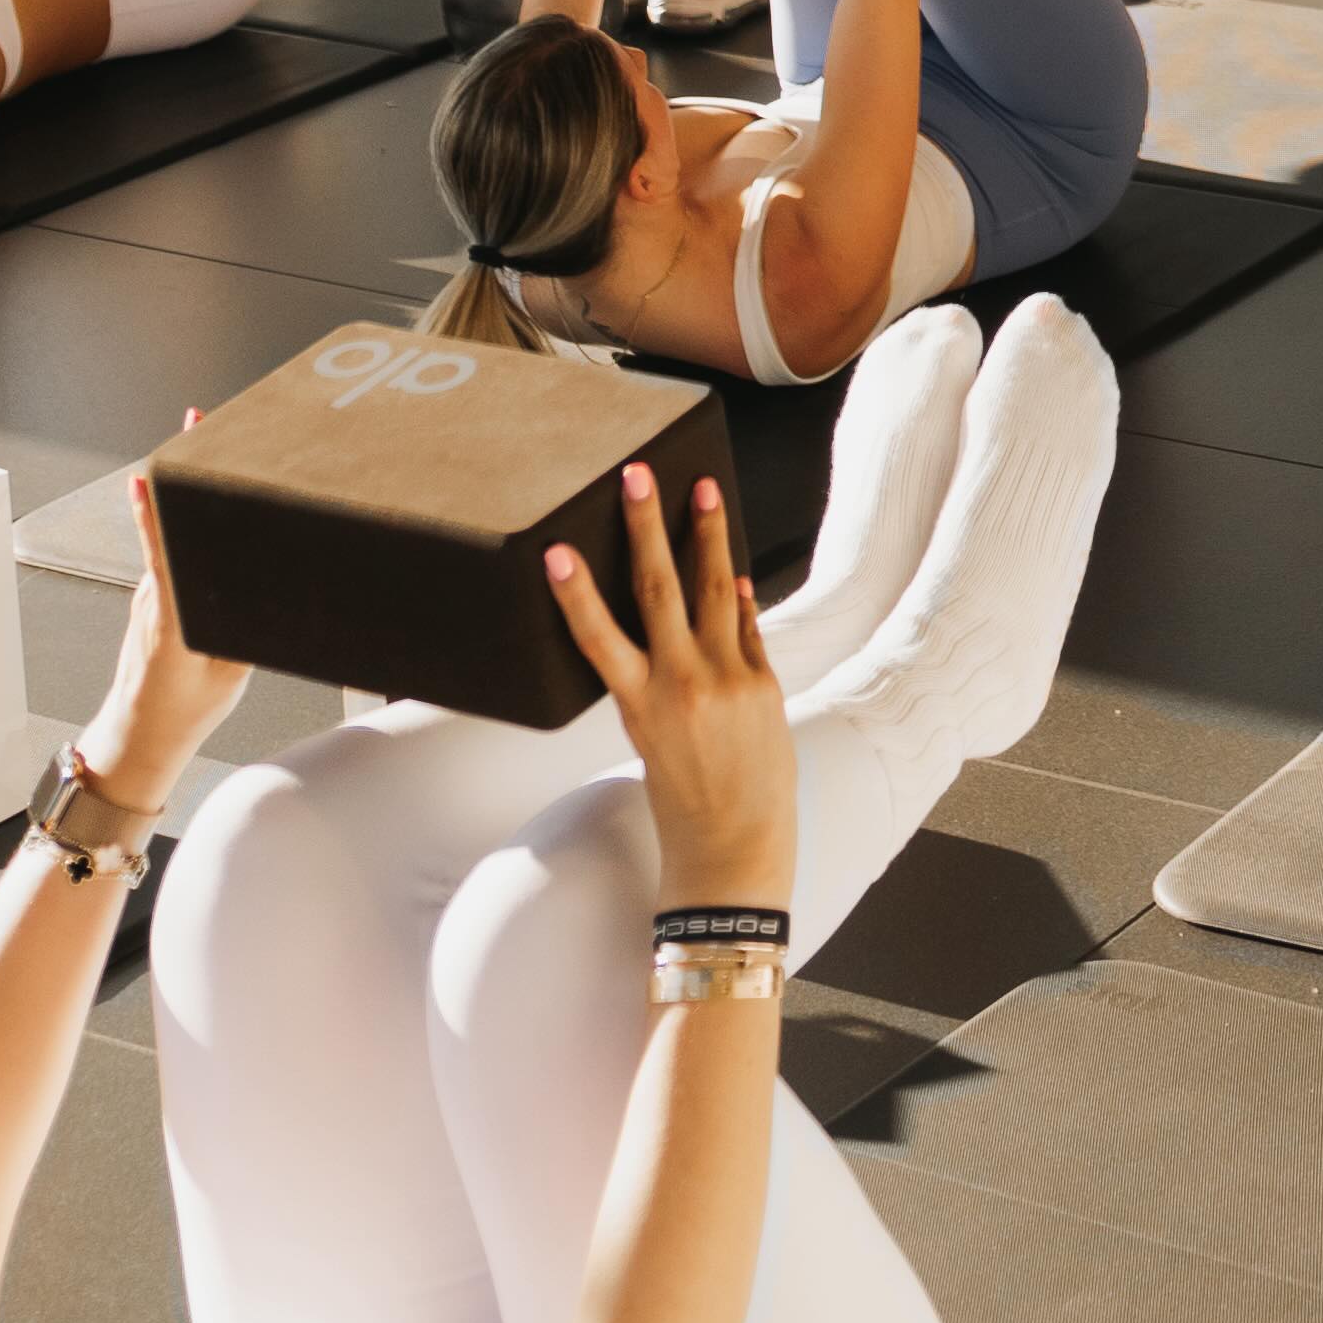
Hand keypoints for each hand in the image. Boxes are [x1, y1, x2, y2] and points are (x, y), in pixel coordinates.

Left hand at [87, 461, 248, 834]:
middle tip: (201, 420)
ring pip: (170, 534)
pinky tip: (206, 513)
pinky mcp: (150, 599)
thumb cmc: (182, 710)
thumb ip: (247, 617)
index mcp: (172, 608)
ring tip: (215, 454)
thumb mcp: (231, 666)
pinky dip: (185, 527)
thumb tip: (273, 580)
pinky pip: (170, 553)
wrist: (137, 739)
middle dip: (188, 467)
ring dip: (188, 497)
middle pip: (171, 518)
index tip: (181, 445)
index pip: (172, 533)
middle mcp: (152, 591)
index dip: (174, 485)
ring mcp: (147, 592)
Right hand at [548, 461, 792, 915]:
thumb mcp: (652, 740)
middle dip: (648, 527)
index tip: (558, 551)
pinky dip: (740, 593)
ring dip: (707, 534)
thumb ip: (659, 681)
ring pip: (716, 588)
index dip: (576, 593)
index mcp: (639, 706)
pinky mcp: (765, 683)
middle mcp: (683, 684)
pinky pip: (748, 623)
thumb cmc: (682, 800)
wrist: (736, 848)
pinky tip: (732, 563)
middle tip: (638, 474)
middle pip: (661, 589)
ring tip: (704, 488)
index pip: (599, 638)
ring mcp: (729, 679)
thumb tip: (684, 620)